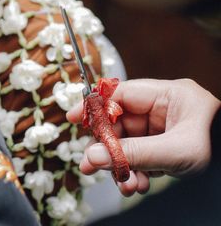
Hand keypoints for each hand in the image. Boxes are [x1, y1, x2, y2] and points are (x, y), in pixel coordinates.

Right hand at [67, 78, 219, 195]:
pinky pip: (141, 156)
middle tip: (92, 165)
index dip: (96, 106)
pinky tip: (136, 185)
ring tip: (124, 184)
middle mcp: (164, 109)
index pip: (122, 94)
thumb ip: (133, 153)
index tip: (74, 118)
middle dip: (108, 147)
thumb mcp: (175, 152)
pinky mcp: (166, 148)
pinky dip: (136, 172)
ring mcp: (165, 129)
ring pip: (129, 143)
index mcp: (169, 95)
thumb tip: (92, 157)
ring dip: (122, 165)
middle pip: (121, 122)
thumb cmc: (219, 150)